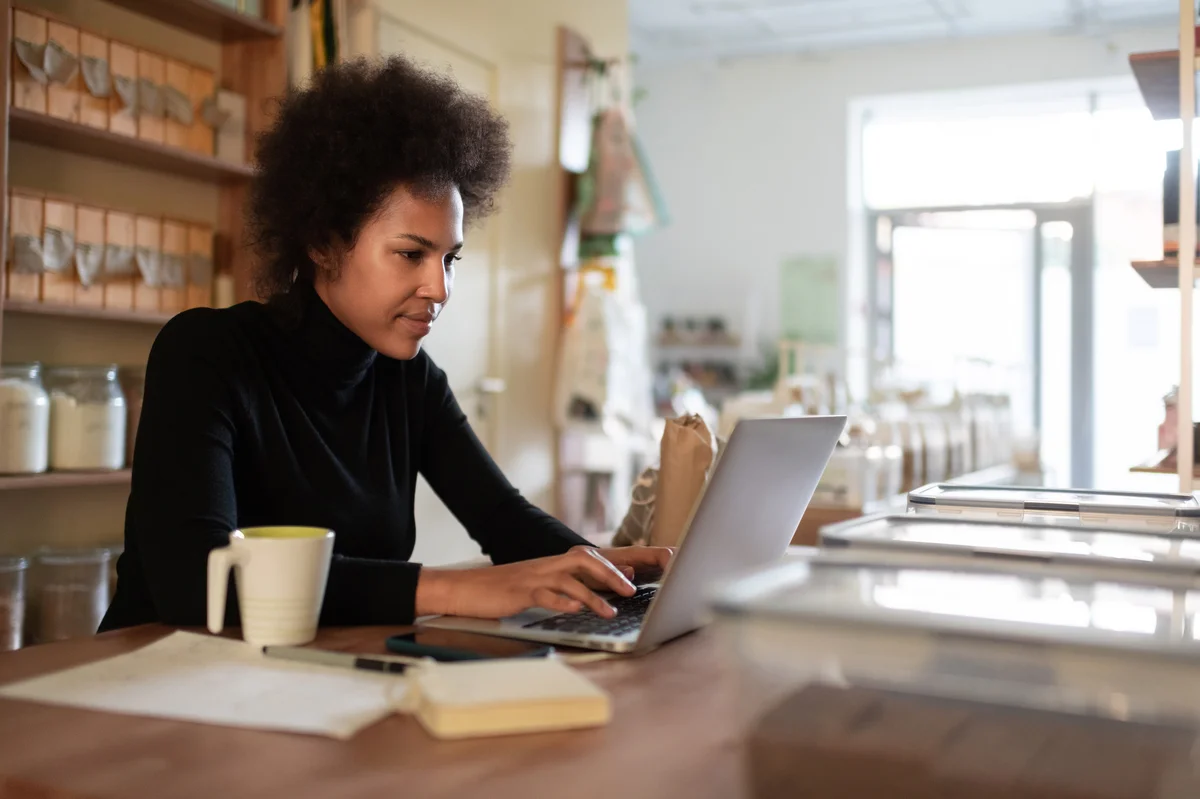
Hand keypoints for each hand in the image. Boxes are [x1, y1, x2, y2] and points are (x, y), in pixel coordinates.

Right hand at [416, 545, 673, 619]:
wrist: (464, 588)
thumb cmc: (501, 591)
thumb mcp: (535, 587)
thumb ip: (560, 588)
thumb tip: (587, 599)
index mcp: (552, 564)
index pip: (590, 558)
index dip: (616, 564)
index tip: (637, 576)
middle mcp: (546, 566)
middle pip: (586, 560)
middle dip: (612, 574)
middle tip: (631, 590)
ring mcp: (533, 577)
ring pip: (570, 578)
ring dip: (593, 595)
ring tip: (610, 611)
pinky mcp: (519, 592)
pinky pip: (544, 594)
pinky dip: (561, 602)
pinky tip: (574, 611)